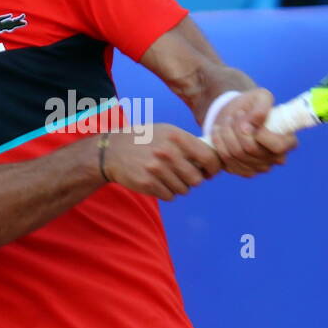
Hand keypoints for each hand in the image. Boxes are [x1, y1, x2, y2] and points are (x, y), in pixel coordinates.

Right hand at [101, 125, 221, 200]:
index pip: (208, 157)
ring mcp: (157, 169)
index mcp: (176, 137)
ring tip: (167, 176)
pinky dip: (167, 192)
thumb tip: (214, 160)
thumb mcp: (167, 132)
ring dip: (179, 187)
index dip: (213, 168)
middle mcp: (168, 152)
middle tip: (184, 175)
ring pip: (184, 190)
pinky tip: (158, 182)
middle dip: (193, 180)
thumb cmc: (146, 140)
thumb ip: (189, 143)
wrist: (113, 150)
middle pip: (197, 179)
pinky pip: (170, 196)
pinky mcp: (147, 183)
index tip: (210, 172)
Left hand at [208, 88, 297, 176]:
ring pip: (235, 155)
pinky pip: (227, 161)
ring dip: (226, 134)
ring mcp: (260, 168)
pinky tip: (219, 132)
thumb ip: (261, 107)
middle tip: (234, 114)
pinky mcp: (243, 171)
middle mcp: (276, 159)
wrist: (236, 115)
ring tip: (226, 120)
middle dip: (236, 128)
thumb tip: (253, 123)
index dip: (259, 133)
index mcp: (288, 142)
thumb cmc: (253, 105)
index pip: (277, 146)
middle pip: (250, 150)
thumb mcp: (260, 96)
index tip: (246, 116)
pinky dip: (219, 144)